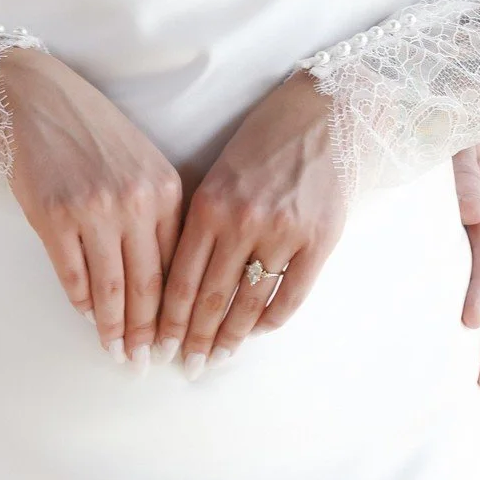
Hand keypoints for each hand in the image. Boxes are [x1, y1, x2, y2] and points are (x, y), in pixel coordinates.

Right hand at [0, 47, 182, 364]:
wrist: (39, 100)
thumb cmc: (93, 133)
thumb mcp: (142, 165)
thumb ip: (156, 216)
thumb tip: (155, 281)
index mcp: (167, 190)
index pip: (177, 265)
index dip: (177, 309)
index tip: (176, 338)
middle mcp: (137, 203)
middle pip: (148, 285)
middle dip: (149, 333)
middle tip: (147, 363)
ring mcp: (94, 212)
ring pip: (111, 288)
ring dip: (115, 329)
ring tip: (118, 355)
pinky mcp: (55, 218)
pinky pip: (72, 275)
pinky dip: (80, 303)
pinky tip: (87, 319)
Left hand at [157, 71, 345, 375]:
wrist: (321, 115)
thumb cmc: (261, 144)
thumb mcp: (216, 176)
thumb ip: (200, 225)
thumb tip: (178, 282)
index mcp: (209, 206)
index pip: (178, 279)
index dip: (167, 319)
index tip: (157, 343)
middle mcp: (243, 223)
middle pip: (210, 298)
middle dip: (193, 338)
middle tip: (185, 365)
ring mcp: (283, 233)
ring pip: (249, 303)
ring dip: (231, 337)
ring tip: (217, 357)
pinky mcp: (320, 240)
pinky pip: (292, 295)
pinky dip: (272, 319)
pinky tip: (258, 331)